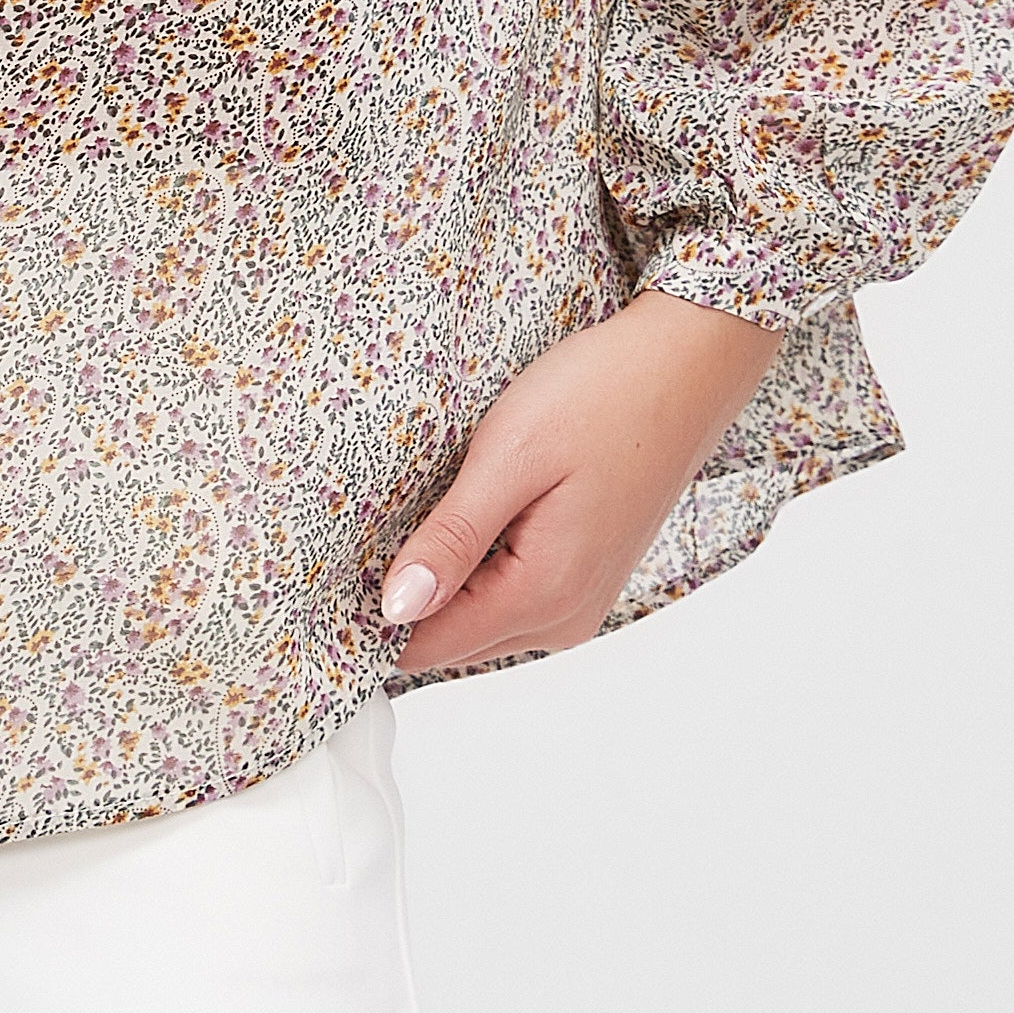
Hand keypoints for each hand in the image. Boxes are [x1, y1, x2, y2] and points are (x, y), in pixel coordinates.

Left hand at [378, 295, 782, 680]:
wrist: (687, 367)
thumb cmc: (603, 396)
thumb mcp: (509, 458)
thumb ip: (452, 539)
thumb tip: (394, 609)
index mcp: (543, 594)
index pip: (426, 645)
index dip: (369, 616)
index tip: (326, 573)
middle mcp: (566, 618)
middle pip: (451, 641)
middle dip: (403, 600)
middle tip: (358, 535)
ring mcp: (581, 601)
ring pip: (479, 622)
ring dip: (441, 584)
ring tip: (413, 518)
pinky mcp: (586, 576)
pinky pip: (510, 598)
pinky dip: (476, 572)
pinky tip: (462, 520)